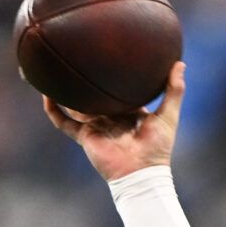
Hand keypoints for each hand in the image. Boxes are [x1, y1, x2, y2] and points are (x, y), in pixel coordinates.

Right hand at [42, 61, 185, 181]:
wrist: (141, 172)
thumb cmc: (158, 147)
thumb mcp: (168, 115)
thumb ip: (173, 90)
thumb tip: (180, 63)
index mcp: (128, 112)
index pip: (118, 90)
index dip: (111, 75)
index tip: (105, 55)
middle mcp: (109, 117)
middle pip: (93, 95)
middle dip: (84, 79)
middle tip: (76, 54)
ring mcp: (95, 126)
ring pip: (75, 105)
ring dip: (64, 90)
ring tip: (53, 69)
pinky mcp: (84, 136)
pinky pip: (64, 122)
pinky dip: (53, 110)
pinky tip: (45, 94)